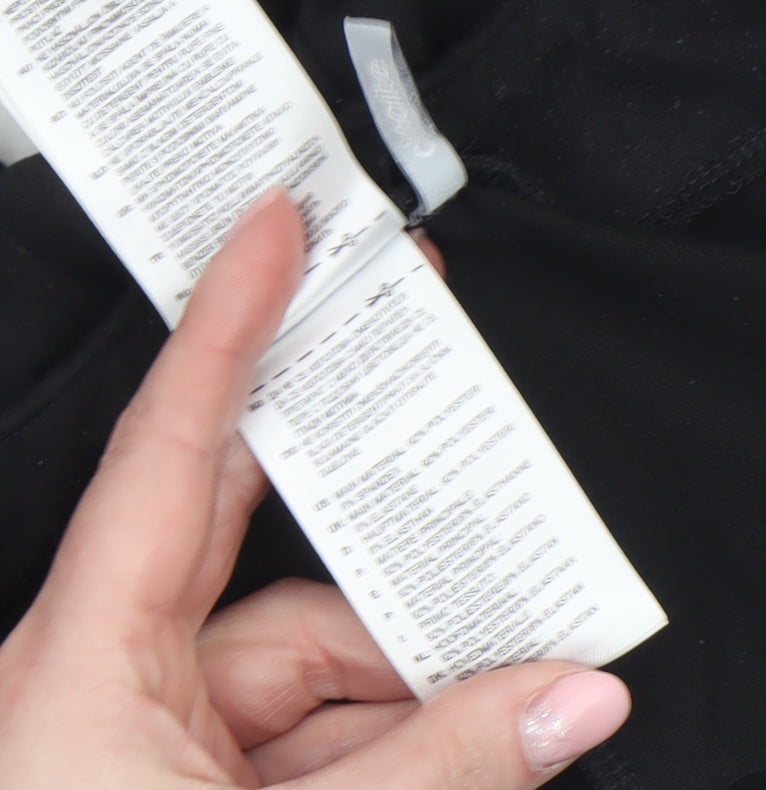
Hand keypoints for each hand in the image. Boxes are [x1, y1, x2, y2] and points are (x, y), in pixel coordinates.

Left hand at [0, 188, 629, 788]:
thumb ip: (444, 767)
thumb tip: (571, 697)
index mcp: (88, 658)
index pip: (176, 438)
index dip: (229, 316)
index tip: (270, 228)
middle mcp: (112, 662)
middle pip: (250, 508)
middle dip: (343, 445)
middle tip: (410, 369)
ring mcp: (156, 709)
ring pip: (306, 635)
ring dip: (406, 653)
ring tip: (508, 660)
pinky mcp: (193, 752)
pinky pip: (309, 698)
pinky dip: (388, 712)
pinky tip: (463, 722)